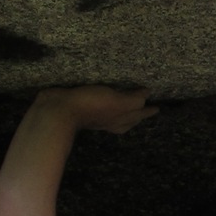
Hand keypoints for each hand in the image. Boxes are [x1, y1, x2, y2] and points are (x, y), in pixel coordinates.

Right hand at [31, 85, 156, 134]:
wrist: (58, 110)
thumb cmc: (90, 106)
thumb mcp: (117, 103)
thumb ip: (133, 100)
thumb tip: (146, 96)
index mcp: (119, 119)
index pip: (138, 115)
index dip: (147, 111)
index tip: (157, 108)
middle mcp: (108, 119)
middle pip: (127, 117)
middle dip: (137, 113)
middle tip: (145, 107)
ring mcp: (94, 114)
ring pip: (114, 112)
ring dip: (122, 108)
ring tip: (127, 102)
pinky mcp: (81, 106)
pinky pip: (100, 103)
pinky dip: (106, 100)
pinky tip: (102, 95)